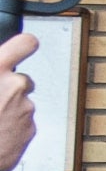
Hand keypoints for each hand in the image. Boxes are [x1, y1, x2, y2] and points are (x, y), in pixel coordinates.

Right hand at [0, 30, 33, 170]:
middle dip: (11, 87)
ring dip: (9, 108)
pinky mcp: (31, 128)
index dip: (24, 45)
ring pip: (21, 103)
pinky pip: (23, 121)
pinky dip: (12, 126)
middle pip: (22, 79)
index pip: (25, 43)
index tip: (23, 46)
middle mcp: (15, 86)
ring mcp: (25, 108)